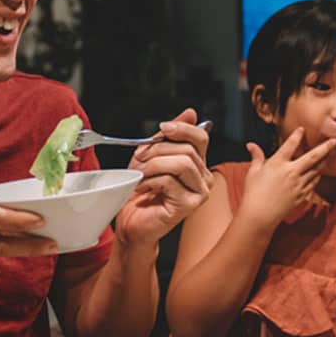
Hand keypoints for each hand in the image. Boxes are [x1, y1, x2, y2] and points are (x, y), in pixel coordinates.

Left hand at [115, 108, 213, 246]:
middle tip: (139, 159)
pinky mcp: (189, 205)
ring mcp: (200, 193)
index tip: (163, 127)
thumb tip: (190, 112)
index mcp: (197, 164)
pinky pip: (170, 181)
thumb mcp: (151, 155)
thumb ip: (169, 136)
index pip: (201, 137)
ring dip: (153, 166)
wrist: (131, 223)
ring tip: (140, 175)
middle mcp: (204, 178)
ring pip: (181, 163)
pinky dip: (150, 181)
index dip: (183, 128)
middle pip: (187, 149)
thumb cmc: (140, 192)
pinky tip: (143, 188)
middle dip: (157, 150)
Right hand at [238, 127, 335, 230]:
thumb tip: (250, 144)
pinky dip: (317, 176)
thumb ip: (256, 156)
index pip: (290, 145)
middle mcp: (291, 172)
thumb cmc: (253, 193)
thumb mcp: (253, 172)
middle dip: (326, 148)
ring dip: (325, 161)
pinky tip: (320, 172)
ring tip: (331, 154)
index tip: (302, 129)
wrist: (260, 216)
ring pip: (317, 170)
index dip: (296, 136)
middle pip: (313, 157)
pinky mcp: (302, 195)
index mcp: (278, 164)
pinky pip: (314, 183)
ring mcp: (299, 185)